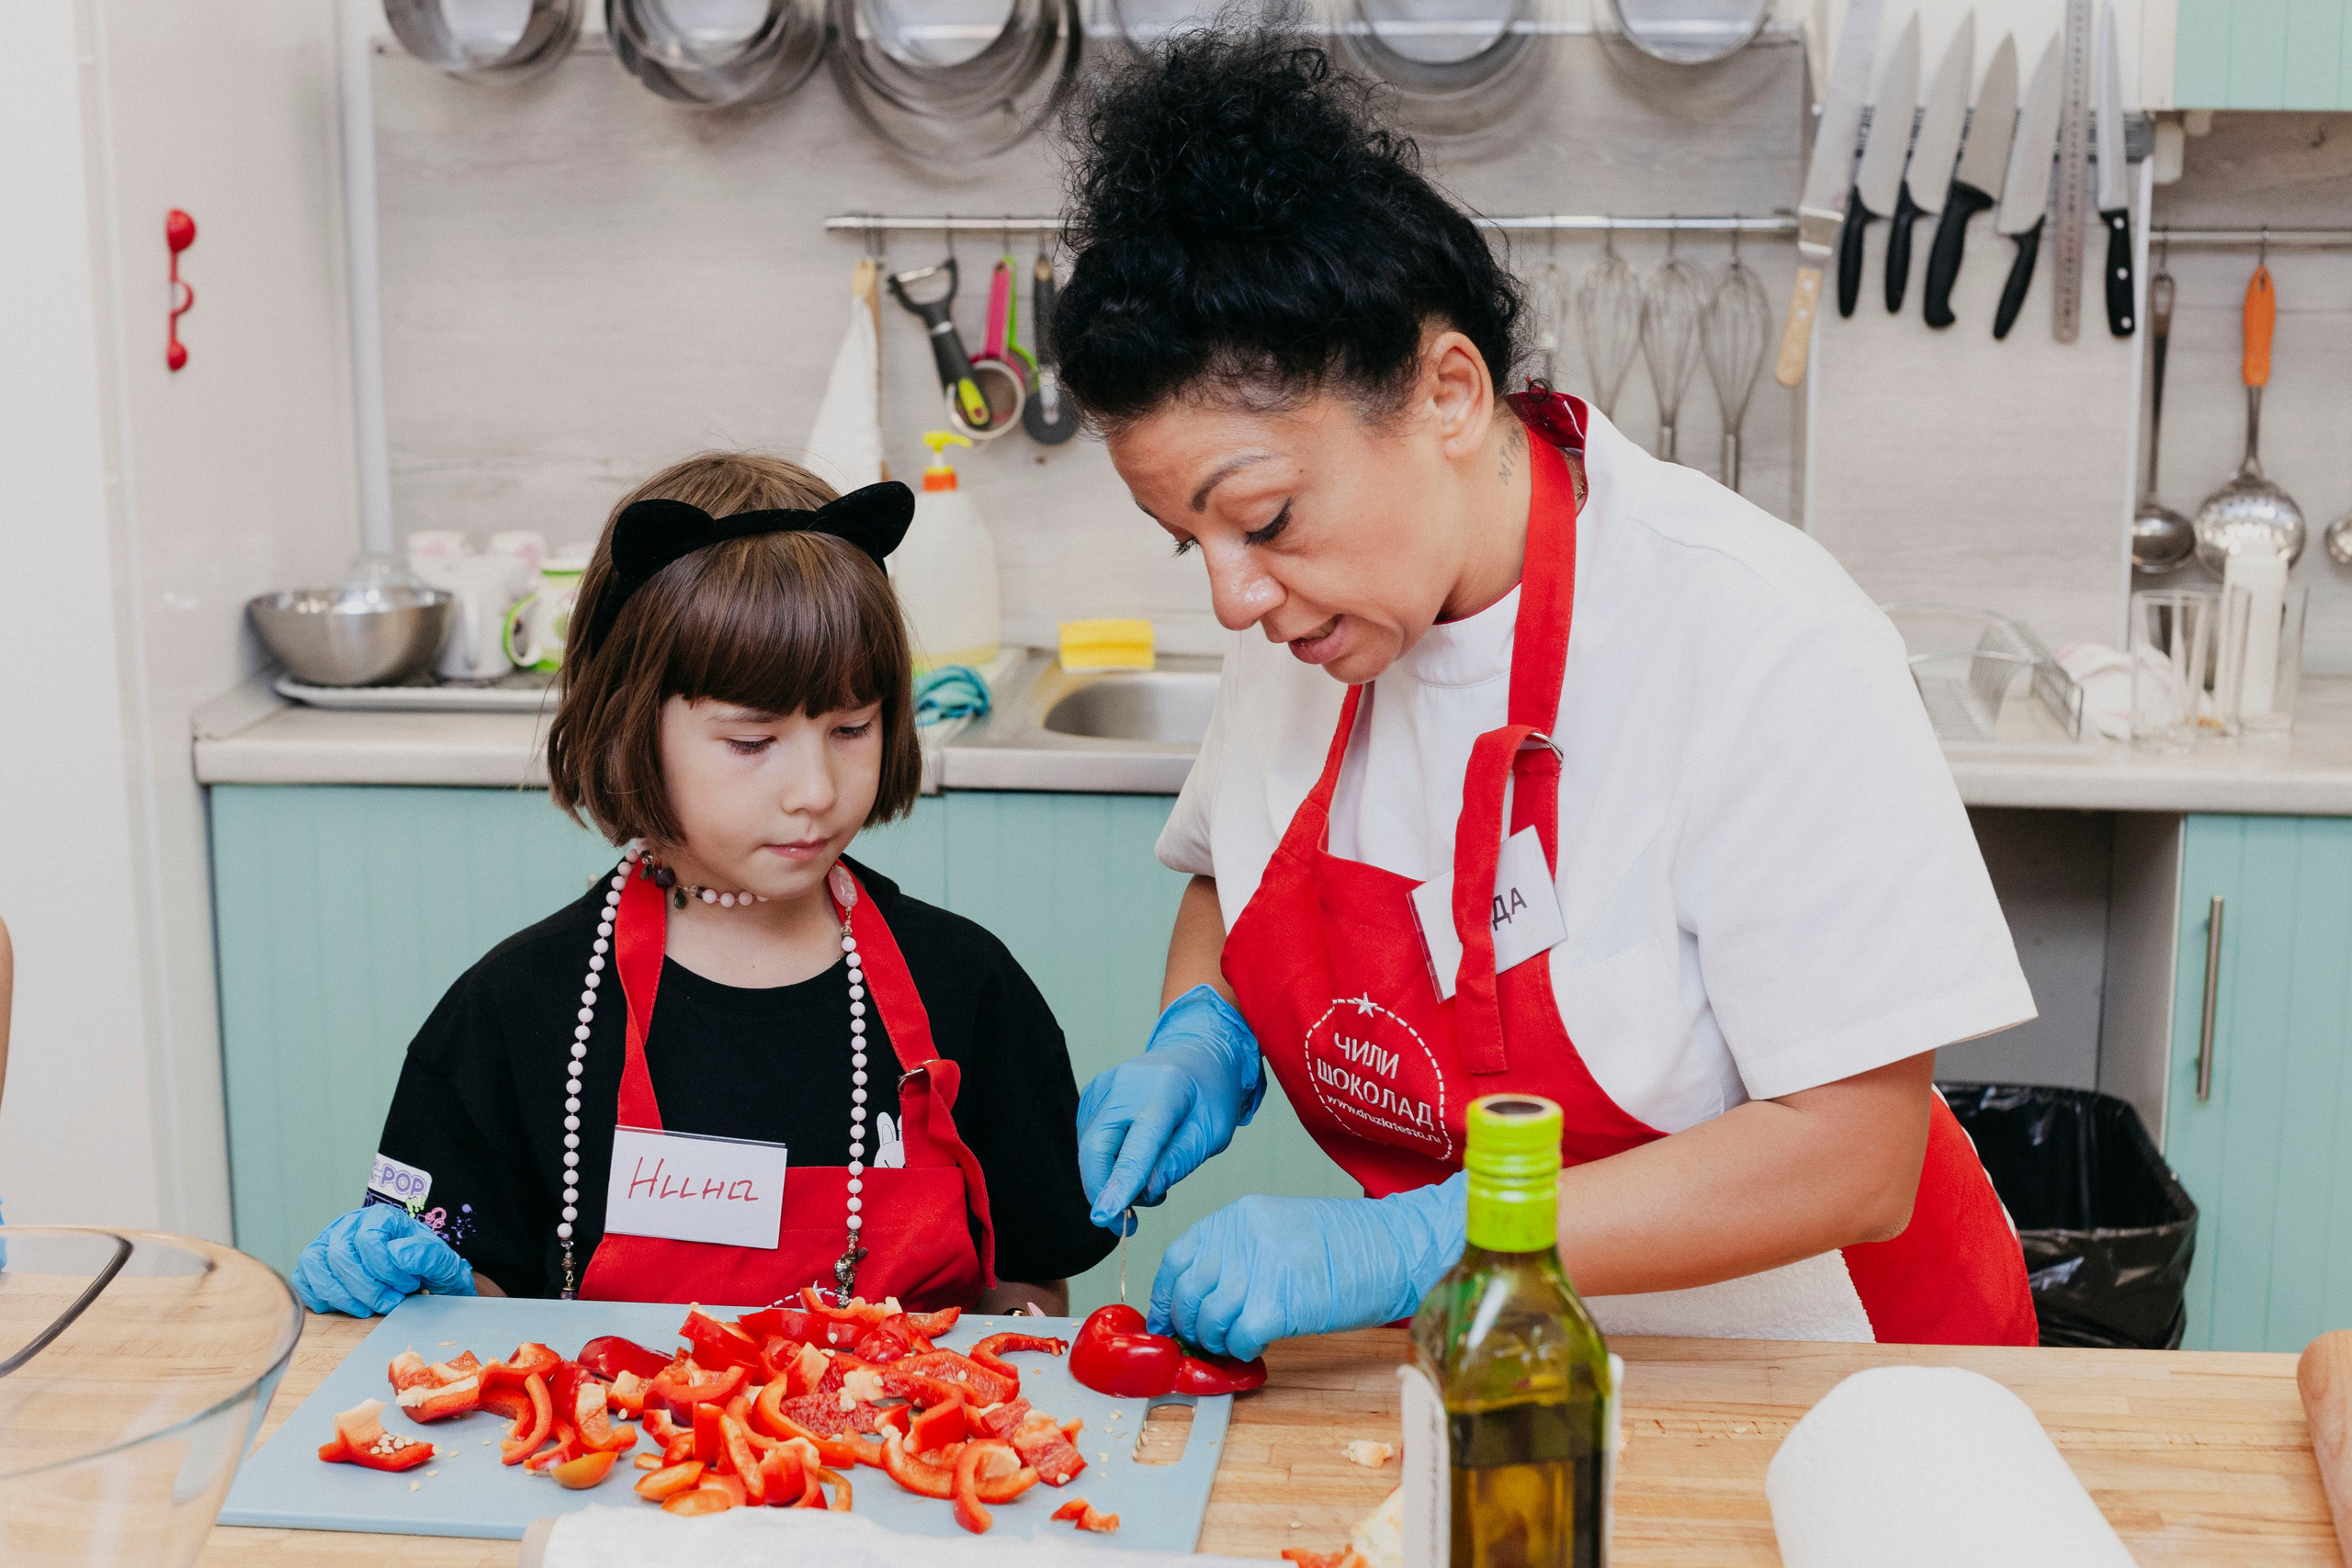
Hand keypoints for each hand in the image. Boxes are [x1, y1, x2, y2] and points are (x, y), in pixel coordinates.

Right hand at [293, 1205, 475, 1316]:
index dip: (386, 1269)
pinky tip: (349, 1306)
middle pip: (339, 1255)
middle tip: (390, 1303)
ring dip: (342, 1296)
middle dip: (366, 1288)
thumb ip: (427, 1254)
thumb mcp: (441, 1261)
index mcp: (380, 1216)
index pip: (367, 1239)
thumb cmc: (425, 1267)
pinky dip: (321, 1297)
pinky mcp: (313, 1265)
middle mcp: (348, 1224)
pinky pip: (302, 1280)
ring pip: (315, 1265)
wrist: (418, 1276)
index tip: (408, 1286)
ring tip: (368, 1309)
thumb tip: (397, 1254)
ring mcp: (326, 1243)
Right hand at [1076, 986, 1264, 1227]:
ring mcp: (1105, 1084)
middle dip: (1103, 1192)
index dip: (1120, 1184)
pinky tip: (1133, 1162)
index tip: (1105, 1216)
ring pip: (1088, 1148)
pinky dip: (1104, 1161)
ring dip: (1107, 1179)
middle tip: (1126, 1223)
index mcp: (1164, 1091)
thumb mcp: (1213, 1131)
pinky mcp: (1093, 1092)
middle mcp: (1126, 1084)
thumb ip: (1180, 1160)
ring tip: (1147, 1183)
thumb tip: (1148, 1190)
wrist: (1197, 1053)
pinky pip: (1088, 1138)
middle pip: (1097, 1148)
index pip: (1136, 1146)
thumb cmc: (1210, 1095)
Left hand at [1148, 1174, 1468, 1361]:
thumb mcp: (1282, 1230)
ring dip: (1218, 1342)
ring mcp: (1260, 1269)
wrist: (1400, 1247)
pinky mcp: (1280, 1304)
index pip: (1177, 1256)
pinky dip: (1243, 1352)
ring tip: (1237, 1344)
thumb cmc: (1351, 1245)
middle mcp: (1242, 1238)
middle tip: (1204, 1341)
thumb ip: (1241, 1254)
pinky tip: (1259, 1349)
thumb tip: (1205, 1296)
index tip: (1167, 1319)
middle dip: (1189, 1326)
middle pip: (1187, 1293)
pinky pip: (1239, 1339)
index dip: (1165, 1295)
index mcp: (1239, 1215)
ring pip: (1209, 1321)